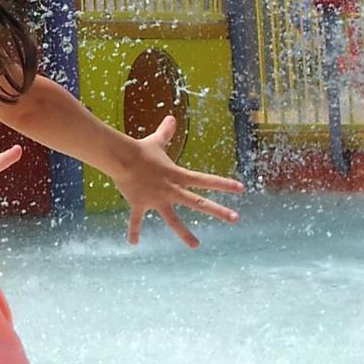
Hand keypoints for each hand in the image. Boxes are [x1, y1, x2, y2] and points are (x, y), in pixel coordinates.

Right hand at [113, 116, 242, 247]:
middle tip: (235, 219)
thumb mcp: (156, 141)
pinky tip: (133, 243)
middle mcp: (171, 190)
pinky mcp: (140, 204)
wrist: (122, 157)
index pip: (205, 180)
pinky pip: (136, 220)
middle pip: (198, 203)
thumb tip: (171, 118)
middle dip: (218, 211)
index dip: (223, 184)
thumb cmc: (140, 150)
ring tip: (196, 245)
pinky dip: (134, 231)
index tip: (241, 189)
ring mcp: (157, 199)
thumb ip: (165, 133)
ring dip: (185, 233)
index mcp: (177, 175)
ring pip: (173, 219)